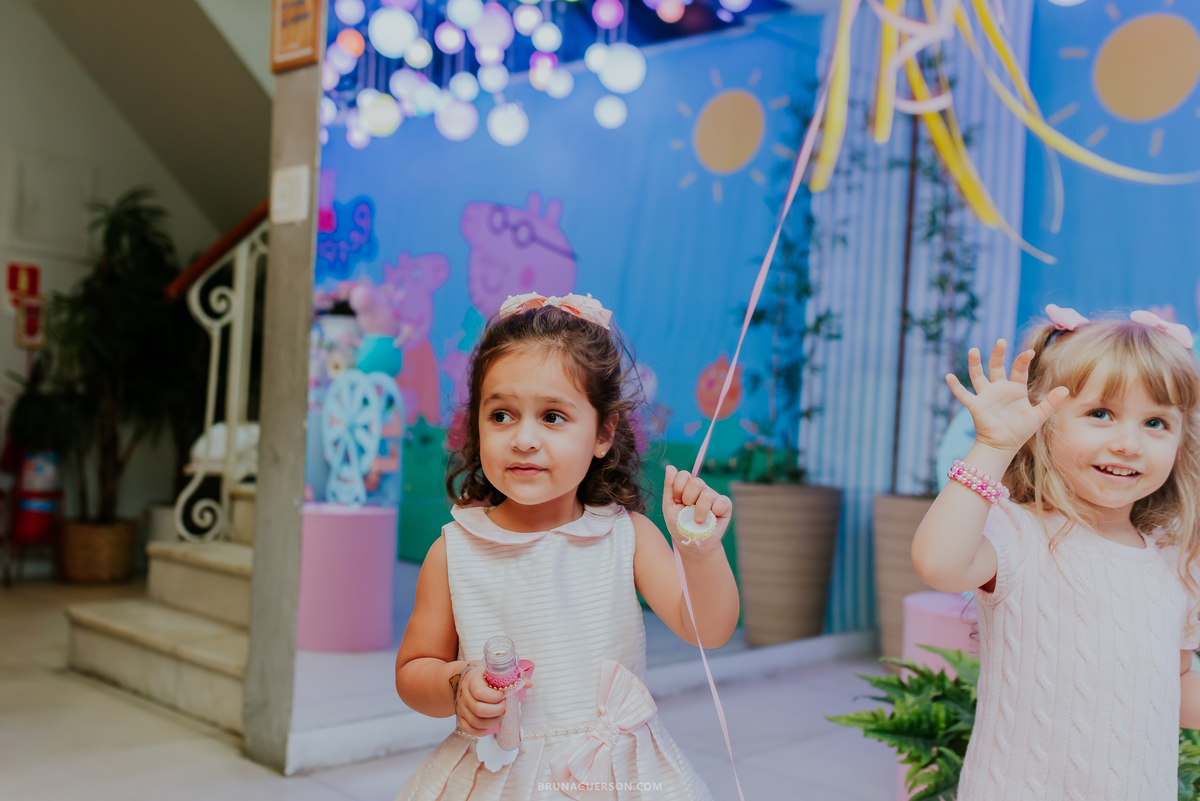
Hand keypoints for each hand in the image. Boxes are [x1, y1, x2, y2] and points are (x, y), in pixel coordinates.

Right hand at [454, 662, 532, 735]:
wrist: (458, 678)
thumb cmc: (479, 674)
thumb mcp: (492, 669)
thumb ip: (511, 675)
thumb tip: (529, 684)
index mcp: (472, 680)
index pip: (480, 693)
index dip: (495, 697)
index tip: (504, 695)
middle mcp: (464, 695)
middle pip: (479, 710)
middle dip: (497, 710)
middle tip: (504, 706)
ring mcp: (461, 708)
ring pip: (475, 722)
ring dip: (492, 722)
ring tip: (500, 715)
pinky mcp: (460, 717)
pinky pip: (469, 729)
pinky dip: (481, 731)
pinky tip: (490, 724)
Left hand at [662, 465, 731, 553]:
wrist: (691, 543)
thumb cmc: (679, 525)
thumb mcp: (669, 507)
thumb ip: (669, 487)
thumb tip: (670, 466)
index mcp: (687, 487)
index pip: (684, 475)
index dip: (678, 488)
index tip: (677, 501)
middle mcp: (701, 489)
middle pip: (696, 482)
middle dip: (688, 498)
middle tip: (687, 509)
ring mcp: (713, 497)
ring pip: (707, 494)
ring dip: (699, 510)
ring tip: (697, 521)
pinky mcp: (725, 506)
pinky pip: (722, 501)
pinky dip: (715, 511)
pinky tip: (711, 519)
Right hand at [947, 340, 1068, 453]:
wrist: (1003, 446)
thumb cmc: (1020, 431)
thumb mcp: (1038, 416)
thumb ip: (1051, 403)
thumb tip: (1065, 389)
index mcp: (1015, 389)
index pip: (1018, 370)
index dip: (1023, 361)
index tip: (1029, 353)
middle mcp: (999, 389)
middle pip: (997, 366)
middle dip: (998, 354)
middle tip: (1001, 341)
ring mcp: (986, 396)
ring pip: (978, 376)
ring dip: (975, 363)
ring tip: (974, 350)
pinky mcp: (975, 405)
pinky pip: (963, 395)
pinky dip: (955, 386)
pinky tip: (948, 376)